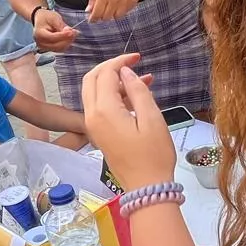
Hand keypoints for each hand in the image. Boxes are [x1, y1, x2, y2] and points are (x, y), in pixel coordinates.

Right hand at [32, 8, 78, 52]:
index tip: (71, 32)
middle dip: (67, 39)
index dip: (63, 36)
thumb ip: (61, 25)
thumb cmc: (46, 17)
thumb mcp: (53, 17)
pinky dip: (66, 44)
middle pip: (57, 45)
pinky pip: (60, 49)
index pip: (52, 37)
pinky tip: (69, 37)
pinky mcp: (49, 49)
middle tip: (75, 32)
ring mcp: (44, 47)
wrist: (40, 20)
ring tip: (73, 33)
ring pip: (60, 48)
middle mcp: (40, 43)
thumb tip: (69, 32)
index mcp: (39, 34)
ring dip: (68, 42)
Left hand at [81, 54, 176, 191]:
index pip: (104, 74)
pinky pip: (100, 106)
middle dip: (110, 67)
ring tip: (142, 80)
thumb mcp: (152, 119)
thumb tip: (126, 72)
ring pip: (93, 92)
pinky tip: (136, 95)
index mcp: (103, 111)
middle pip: (91, 80)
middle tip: (133, 62)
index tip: (138, 57)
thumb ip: (138, 91)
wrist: (146, 187)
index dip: (120, 61)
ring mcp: (93, 126)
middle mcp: (92, 116)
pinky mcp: (98, 133)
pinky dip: (113, 96)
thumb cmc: (153, 155)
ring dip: (112, 81)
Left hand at [86, 0, 151, 22]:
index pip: (96, 13)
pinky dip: (122, 9)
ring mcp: (124, 2)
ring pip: (116, 17)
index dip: (93, 19)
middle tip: (103, 9)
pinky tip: (122, 0)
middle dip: (103, 16)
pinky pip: (125, 12)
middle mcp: (114, 0)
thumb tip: (88, 10)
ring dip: (113, 14)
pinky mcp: (133, 2)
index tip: (92, 20)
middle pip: (106, 18)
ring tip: (114, 4)